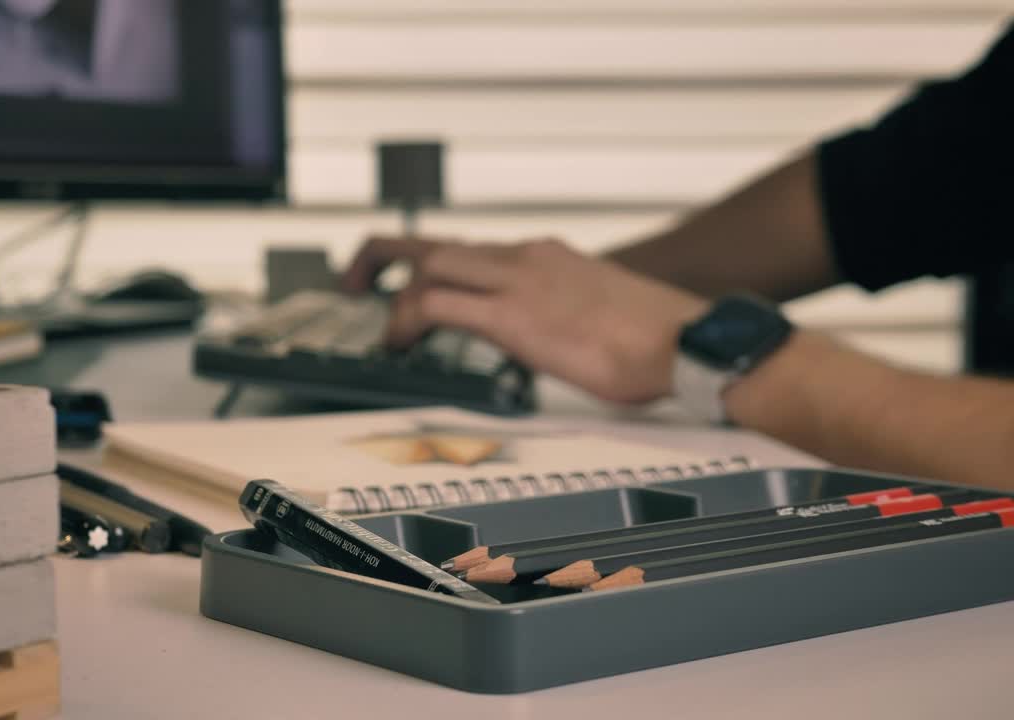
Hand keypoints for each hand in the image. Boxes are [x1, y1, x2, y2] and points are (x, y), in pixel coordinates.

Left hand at [341, 235, 708, 403]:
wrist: (689, 342)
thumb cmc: (659, 339)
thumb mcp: (599, 315)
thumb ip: (564, 317)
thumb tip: (550, 343)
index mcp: (544, 256)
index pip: (470, 249)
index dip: (429, 264)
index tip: (410, 284)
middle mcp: (525, 257)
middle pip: (434, 243)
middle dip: (385, 260)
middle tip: (357, 283)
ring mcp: (517, 280)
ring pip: (429, 266)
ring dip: (394, 296)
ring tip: (380, 332)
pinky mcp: (513, 315)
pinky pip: (437, 305)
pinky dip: (407, 320)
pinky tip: (399, 344)